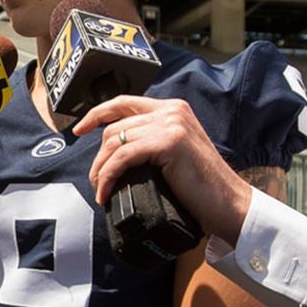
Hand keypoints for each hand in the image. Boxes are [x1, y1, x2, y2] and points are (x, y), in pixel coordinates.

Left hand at [73, 96, 252, 245]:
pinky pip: (123, 157)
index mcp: (172, 109)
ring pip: (115, 142)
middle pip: (114, 126)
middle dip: (98, 156)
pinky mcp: (168, 142)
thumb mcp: (174, 155)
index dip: (96, 114)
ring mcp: (170, 124)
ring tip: (100, 190)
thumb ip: (152, 142)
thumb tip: (114, 152)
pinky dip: (108, 176)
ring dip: (100, 169)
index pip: (124, 102)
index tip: (78, 129)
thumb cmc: (201, 188)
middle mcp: (171, 110)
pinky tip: (106, 193)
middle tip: (96, 181)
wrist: (228, 204)